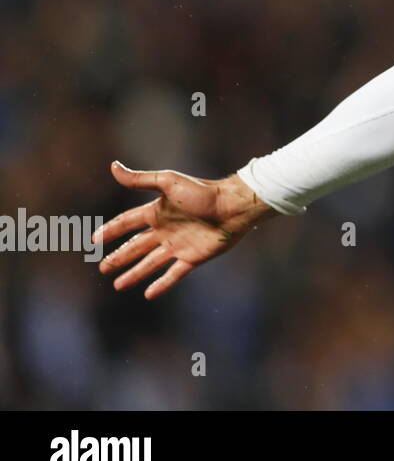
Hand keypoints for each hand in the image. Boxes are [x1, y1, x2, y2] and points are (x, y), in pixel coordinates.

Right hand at [94, 162, 274, 298]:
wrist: (233, 207)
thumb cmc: (202, 192)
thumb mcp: (168, 182)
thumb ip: (140, 179)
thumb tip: (113, 166)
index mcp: (157, 212)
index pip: (127, 222)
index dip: (111, 230)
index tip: (94, 239)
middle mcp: (166, 230)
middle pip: (136, 246)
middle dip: (119, 257)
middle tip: (102, 268)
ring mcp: (178, 245)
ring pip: (150, 263)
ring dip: (134, 273)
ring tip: (118, 285)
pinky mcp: (193, 257)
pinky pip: (173, 274)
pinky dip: (161, 284)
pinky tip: (148, 294)